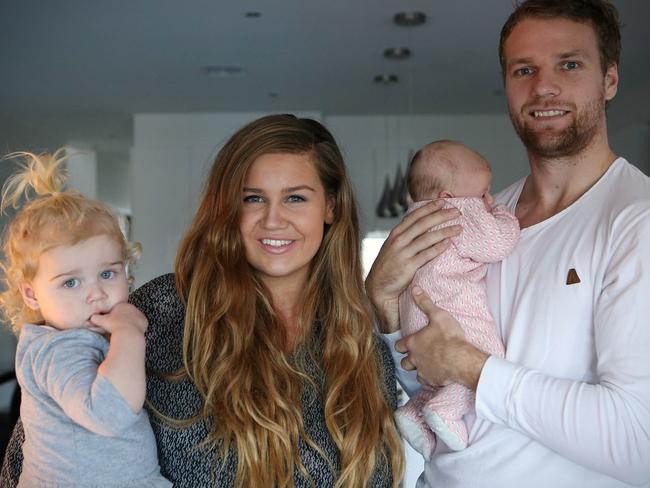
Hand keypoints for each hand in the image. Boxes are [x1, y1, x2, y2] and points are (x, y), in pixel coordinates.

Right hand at [90, 302, 147, 334]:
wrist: (127, 332)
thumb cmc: (113, 325)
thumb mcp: (101, 321)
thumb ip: (96, 318)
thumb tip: (91, 318)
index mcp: (122, 305)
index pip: (118, 308)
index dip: (115, 315)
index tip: (113, 322)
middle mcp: (132, 307)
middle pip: (127, 313)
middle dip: (123, 318)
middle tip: (119, 326)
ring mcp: (139, 314)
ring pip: (134, 318)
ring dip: (130, 323)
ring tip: (125, 330)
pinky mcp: (144, 321)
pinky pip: (140, 324)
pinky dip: (137, 327)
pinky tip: (132, 332)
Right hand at [365, 201, 460, 331]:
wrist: (379, 285)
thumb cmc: (389, 264)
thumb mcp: (393, 245)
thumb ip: (405, 234)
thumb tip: (420, 220)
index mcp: (396, 233)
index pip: (415, 216)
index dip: (429, 207)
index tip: (443, 201)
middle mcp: (399, 240)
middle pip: (423, 224)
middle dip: (441, 215)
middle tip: (457, 212)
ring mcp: (403, 253)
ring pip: (427, 238)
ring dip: (445, 231)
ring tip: (459, 228)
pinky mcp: (408, 266)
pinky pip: (427, 255)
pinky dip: (438, 248)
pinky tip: (449, 244)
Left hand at [395, 287, 487, 389]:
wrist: (460, 359)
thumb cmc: (449, 337)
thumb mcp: (438, 315)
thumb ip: (425, 303)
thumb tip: (416, 289)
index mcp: (413, 343)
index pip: (399, 345)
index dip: (401, 345)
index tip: (403, 345)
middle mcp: (415, 358)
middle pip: (404, 362)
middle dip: (407, 359)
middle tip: (414, 356)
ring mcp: (423, 370)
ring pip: (414, 372)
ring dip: (418, 369)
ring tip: (425, 365)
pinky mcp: (432, 380)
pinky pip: (426, 381)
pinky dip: (429, 378)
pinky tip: (435, 374)